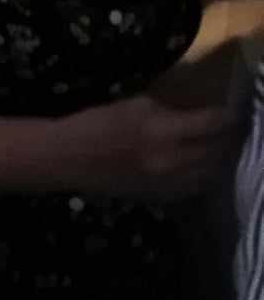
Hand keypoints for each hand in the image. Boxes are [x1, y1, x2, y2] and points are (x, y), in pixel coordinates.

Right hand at [81, 94, 243, 201]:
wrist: (68, 158)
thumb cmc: (96, 123)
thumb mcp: (134, 104)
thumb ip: (168, 109)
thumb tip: (195, 111)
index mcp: (162, 130)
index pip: (212, 124)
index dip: (227, 116)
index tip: (231, 112)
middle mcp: (170, 159)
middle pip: (217, 150)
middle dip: (227, 138)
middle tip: (227, 129)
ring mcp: (166, 181)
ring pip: (209, 173)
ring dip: (218, 159)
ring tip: (216, 147)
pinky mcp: (159, 196)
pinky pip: (193, 188)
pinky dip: (201, 176)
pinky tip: (198, 166)